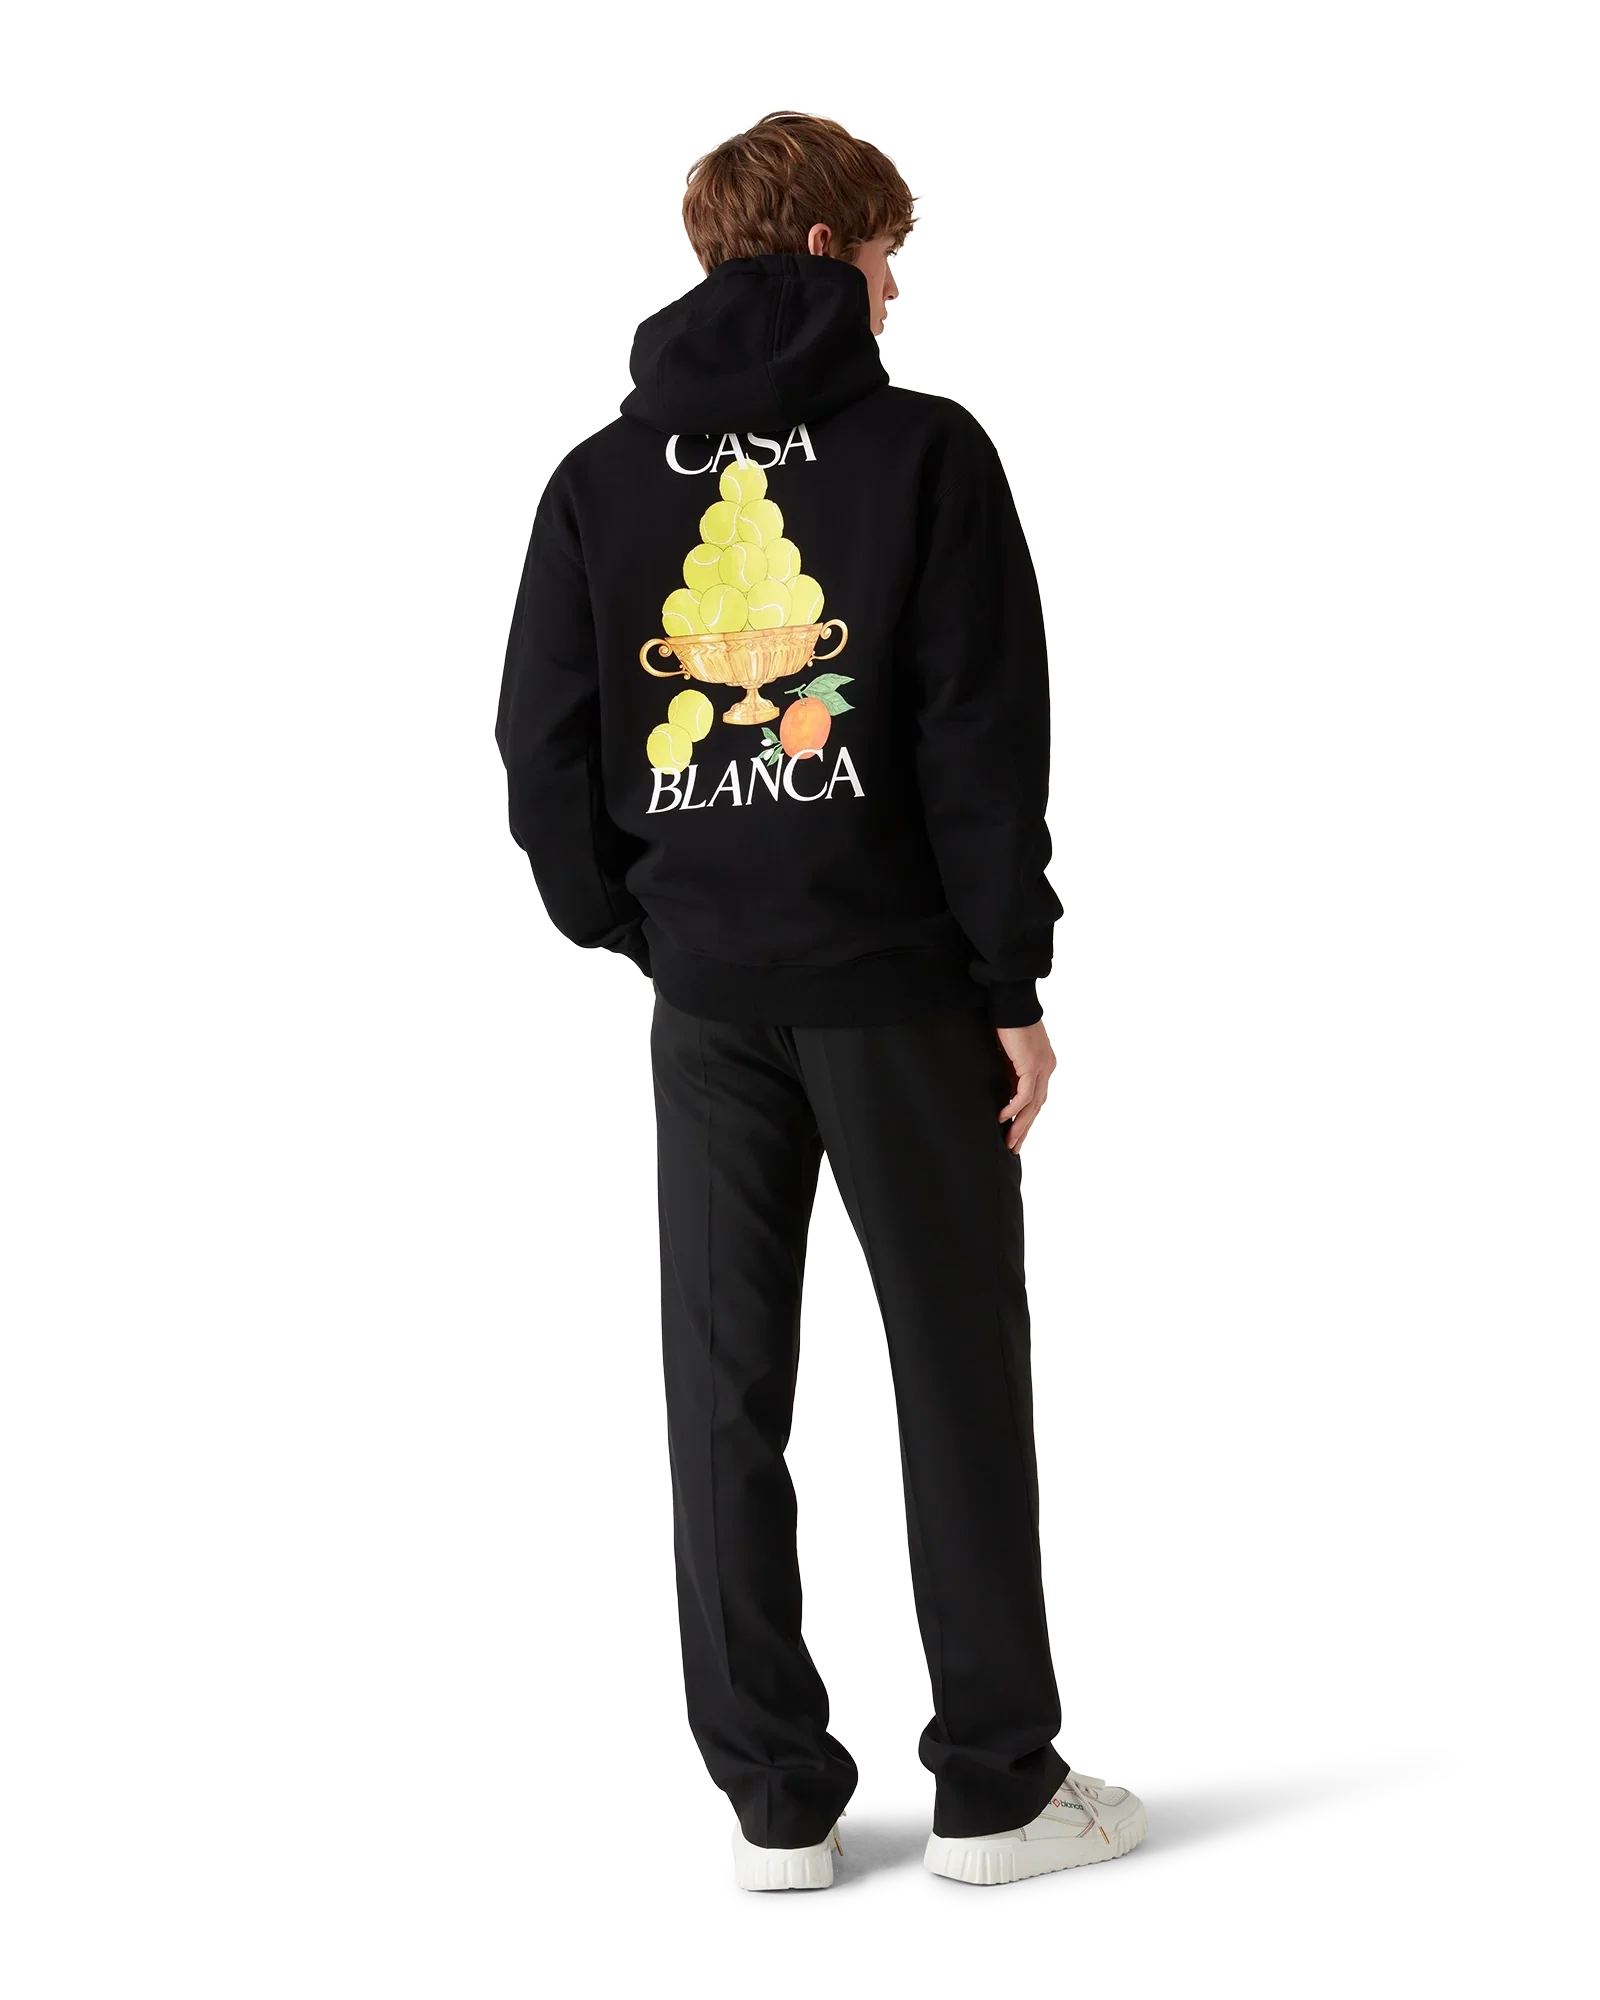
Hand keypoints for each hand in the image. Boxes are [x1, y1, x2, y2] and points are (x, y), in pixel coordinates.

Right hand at [995, 1018, 1058, 1152]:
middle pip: (1037, 1106)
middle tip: (1013, 1147)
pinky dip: (1013, 1108)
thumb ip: (1008, 1070)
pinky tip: (1003, 1118)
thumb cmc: (1006, 1023)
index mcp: (1043, 1065)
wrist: (1010, 1002)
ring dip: (1020, 1125)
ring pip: (1032, 1105)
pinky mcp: (1031, 1065)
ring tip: (1008, 1141)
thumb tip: (999, 1088)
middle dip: (1024, 1128)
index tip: (1015, 1133)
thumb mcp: (1008, 1053)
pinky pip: (1024, 1094)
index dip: (1026, 1117)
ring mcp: (1041, 1067)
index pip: (1036, 1098)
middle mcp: (1046, 1068)